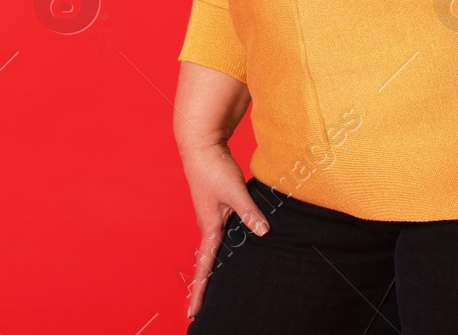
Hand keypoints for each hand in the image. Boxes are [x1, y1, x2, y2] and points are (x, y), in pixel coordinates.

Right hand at [179, 139, 271, 319]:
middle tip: (199, 308)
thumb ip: (249, 212)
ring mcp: (211, 216)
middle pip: (206, 262)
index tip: (193, 312)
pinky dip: (221, 248)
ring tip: (212, 288)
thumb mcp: (234, 191)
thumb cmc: (213, 168)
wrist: (200, 146)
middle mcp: (208, 225)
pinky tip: (231, 250)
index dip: (200, 290)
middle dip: (203, 285)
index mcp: (209, 227)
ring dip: (212, 267)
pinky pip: (219, 234)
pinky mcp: (217, 207)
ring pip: (214, 248)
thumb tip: (263, 232)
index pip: (204, 266)